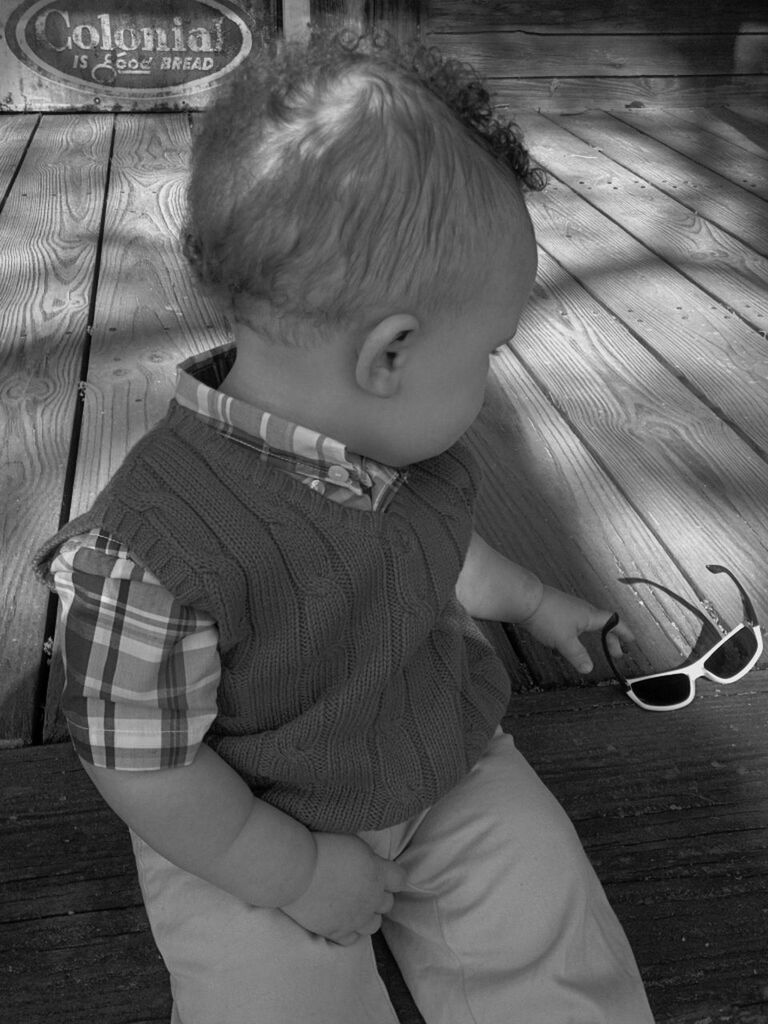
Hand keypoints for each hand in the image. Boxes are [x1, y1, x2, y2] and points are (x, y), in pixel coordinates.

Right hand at [280, 832, 407, 945]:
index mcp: (378, 873)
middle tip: (362, 886)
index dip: (392, 876)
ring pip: (374, 924)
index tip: (382, 872)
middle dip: (379, 895)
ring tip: (353, 904)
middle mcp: (371, 898)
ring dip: (367, 915)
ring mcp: (355, 918)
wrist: (295, 869)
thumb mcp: (353, 842)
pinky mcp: (336, 931)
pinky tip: (340, 918)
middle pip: (388, 903)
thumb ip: (368, 858)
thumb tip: (373, 863)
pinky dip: (349, 930)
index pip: (400, 879)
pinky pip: (352, 939)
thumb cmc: (321, 846)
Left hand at [519, 586, 633, 673]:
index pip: (613, 622)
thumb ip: (578, 656)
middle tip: (615, 654)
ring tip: (587, 654)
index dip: (623, 632)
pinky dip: (572, 637)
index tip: (632, 641)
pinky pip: (569, 625)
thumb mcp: (564, 641)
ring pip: (584, 626)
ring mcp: (567, 609)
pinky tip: (559, 648)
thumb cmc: (547, 616)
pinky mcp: (555, 610)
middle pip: (601, 625)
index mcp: (589, 615)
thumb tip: (588, 669)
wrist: (524, 599)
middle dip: (609, 640)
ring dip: (590, 639)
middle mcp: (581, 610)